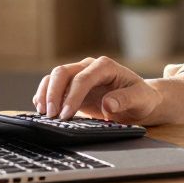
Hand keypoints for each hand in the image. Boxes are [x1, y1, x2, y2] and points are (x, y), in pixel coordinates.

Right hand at [33, 56, 162, 123]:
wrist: (139, 100)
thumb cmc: (141, 98)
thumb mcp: (141, 99)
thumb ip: (126, 100)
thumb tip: (108, 104)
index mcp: (105, 66)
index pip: (83, 78)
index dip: (73, 95)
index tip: (67, 114)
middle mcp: (89, 66)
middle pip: (63, 72)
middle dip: (54, 93)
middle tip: (52, 116)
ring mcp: (79, 75)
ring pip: (54, 77)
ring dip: (46, 94)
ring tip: (44, 114)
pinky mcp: (72, 86)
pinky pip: (52, 85)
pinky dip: (44, 95)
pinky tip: (42, 110)